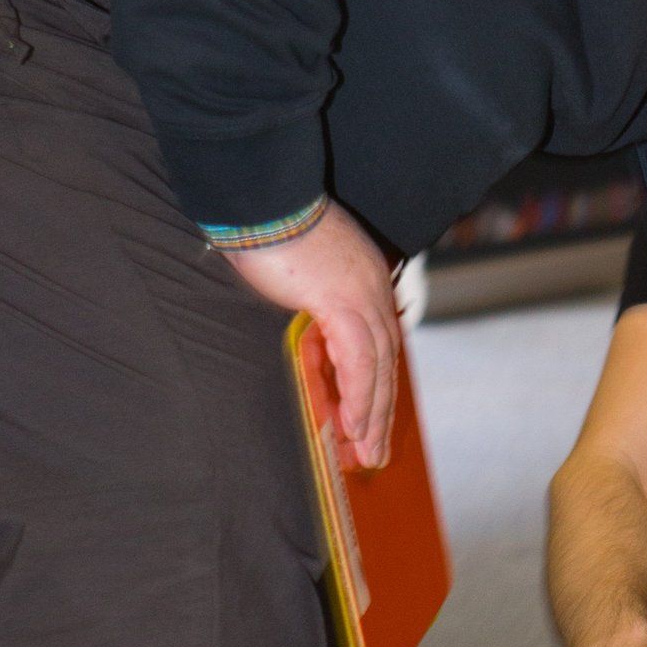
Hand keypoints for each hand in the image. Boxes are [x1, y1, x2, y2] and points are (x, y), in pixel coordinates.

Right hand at [222, 202, 399, 466]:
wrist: (261, 195)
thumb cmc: (266, 224)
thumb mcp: (295, 266)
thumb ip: (306, 296)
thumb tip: (298, 323)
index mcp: (363, 277)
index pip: (379, 340)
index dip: (376, 381)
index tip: (371, 414)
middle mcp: (371, 287)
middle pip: (386, 359)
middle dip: (380, 409)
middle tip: (374, 450)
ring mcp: (362, 294)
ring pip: (378, 367)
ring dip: (373, 413)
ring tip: (366, 451)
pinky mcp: (344, 303)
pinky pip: (359, 362)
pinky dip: (360, 396)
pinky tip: (354, 425)